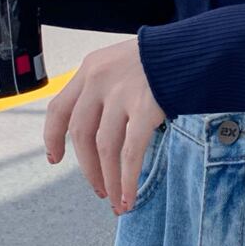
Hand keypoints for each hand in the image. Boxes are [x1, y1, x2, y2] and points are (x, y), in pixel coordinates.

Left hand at [43, 37, 166, 215]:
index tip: (55, 159)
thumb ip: (104, 85)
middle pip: (81, 134)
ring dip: (109, 180)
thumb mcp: (121, 60)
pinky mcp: (146, 108)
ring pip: (104, 149)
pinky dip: (128, 179)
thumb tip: (95, 124)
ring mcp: (122, 94)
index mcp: (90, 68)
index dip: (53, 137)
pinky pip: (131, 153)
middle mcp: (100, 80)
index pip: (59, 108)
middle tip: (99, 188)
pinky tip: (129, 196)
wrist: (191, 46)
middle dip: (88, 168)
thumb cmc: (160, 56)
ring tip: (116, 199)